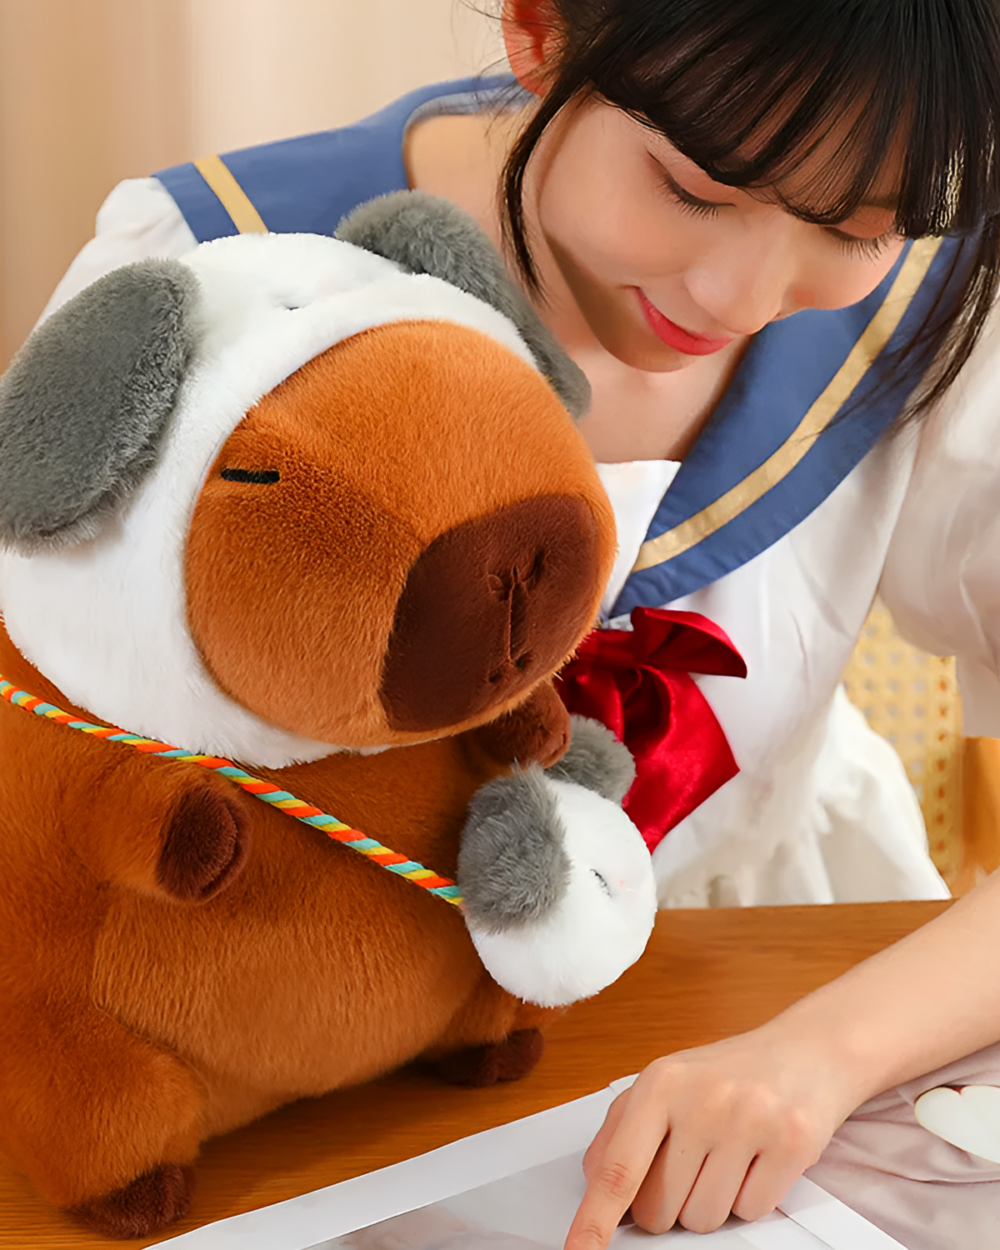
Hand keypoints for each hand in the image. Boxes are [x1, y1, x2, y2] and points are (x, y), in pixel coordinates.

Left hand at [565, 1024, 853, 1246]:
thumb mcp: (666, 1083)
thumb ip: (622, 1128)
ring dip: (711, 1201)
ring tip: (726, 1155)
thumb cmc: (727, 1074)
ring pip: (704, 1219)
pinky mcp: (791, 1143)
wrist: (807, 1051)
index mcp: (660, 1082)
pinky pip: (750, 1212)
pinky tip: (756, 1158)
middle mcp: (703, 1098)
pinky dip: (749, 1197)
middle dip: (668, 1203)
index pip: (619, 1167)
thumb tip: (595, 1183)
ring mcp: (749, 1120)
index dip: (595, 1218)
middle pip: (660, 1208)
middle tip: (691, 1162)